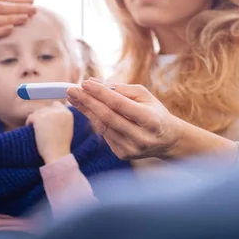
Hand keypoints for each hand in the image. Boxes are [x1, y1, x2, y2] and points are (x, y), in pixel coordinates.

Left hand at [26, 102, 73, 163]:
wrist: (57, 154)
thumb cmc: (61, 145)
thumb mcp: (67, 128)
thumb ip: (62, 119)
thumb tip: (52, 115)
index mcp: (68, 113)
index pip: (56, 104)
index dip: (50, 111)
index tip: (47, 119)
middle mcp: (59, 111)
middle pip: (46, 108)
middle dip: (42, 115)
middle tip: (40, 125)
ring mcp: (49, 113)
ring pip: (38, 111)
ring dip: (36, 119)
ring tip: (36, 128)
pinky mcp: (40, 118)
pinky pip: (31, 117)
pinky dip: (29, 122)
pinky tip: (31, 128)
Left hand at [66, 79, 185, 159]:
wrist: (167, 140)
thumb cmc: (155, 112)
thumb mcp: (145, 96)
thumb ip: (120, 89)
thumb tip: (93, 83)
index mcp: (150, 120)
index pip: (120, 105)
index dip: (101, 93)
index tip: (85, 83)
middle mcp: (141, 137)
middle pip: (107, 117)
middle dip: (87, 102)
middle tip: (71, 90)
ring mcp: (131, 149)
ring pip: (102, 127)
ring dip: (86, 111)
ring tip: (74, 98)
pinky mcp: (123, 155)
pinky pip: (104, 134)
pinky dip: (96, 121)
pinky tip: (88, 110)